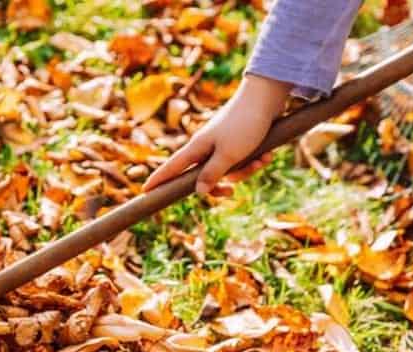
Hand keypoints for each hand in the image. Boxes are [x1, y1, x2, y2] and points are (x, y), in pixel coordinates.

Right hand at [143, 75, 291, 195]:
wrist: (267, 96)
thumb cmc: (244, 124)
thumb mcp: (228, 155)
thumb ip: (212, 174)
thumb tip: (198, 192)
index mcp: (197, 148)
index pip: (172, 167)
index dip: (159, 180)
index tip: (145, 191)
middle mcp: (206, 147)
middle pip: (204, 177)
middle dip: (221, 186)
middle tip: (230, 193)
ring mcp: (222, 144)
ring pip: (227, 171)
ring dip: (245, 171)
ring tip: (260, 160)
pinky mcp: (238, 141)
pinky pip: (241, 161)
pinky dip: (254, 160)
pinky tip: (267, 155)